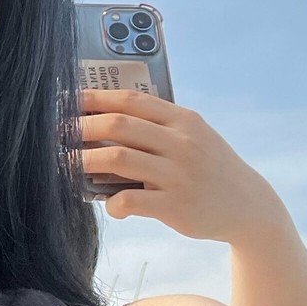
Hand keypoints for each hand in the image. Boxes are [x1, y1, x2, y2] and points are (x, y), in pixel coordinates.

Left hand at [75, 89, 284, 242]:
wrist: (249, 207)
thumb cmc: (209, 168)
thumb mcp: (193, 136)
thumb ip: (158, 125)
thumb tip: (102, 117)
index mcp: (183, 120)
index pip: (129, 100)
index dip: (93, 99)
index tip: (65, 101)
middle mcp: (182, 143)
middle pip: (118, 125)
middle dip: (80, 128)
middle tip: (57, 135)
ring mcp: (179, 174)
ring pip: (118, 160)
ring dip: (84, 161)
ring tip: (66, 166)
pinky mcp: (177, 206)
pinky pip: (131, 200)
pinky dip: (112, 203)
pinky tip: (110, 206)